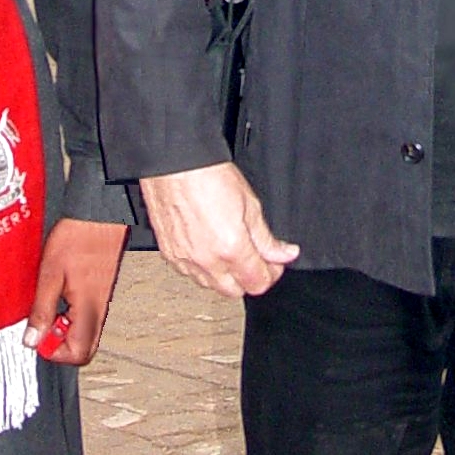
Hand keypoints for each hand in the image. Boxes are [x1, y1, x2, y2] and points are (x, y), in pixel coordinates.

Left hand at [24, 218, 128, 365]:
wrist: (97, 213)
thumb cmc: (77, 236)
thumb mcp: (50, 274)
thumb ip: (42, 310)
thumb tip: (32, 340)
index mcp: (89, 310)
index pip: (78, 354)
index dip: (53, 352)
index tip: (37, 335)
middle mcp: (99, 309)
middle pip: (84, 348)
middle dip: (60, 343)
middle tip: (43, 323)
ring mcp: (102, 300)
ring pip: (85, 331)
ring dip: (64, 326)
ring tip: (50, 302)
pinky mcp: (100, 289)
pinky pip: (87, 315)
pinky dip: (71, 312)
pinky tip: (60, 292)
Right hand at [141, 162, 298, 298]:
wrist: (175, 163)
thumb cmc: (208, 175)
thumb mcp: (249, 203)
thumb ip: (267, 237)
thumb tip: (284, 253)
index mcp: (231, 248)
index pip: (258, 283)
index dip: (271, 273)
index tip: (273, 262)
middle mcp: (207, 260)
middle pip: (236, 291)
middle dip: (248, 277)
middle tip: (254, 256)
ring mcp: (185, 259)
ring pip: (211, 286)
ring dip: (224, 275)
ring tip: (228, 250)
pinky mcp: (169, 254)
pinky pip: (189, 274)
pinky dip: (201, 268)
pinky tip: (207, 248)